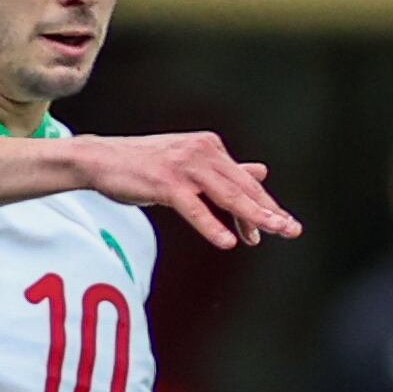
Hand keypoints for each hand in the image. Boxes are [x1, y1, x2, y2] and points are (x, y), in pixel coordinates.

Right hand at [71, 132, 301, 249]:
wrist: (100, 159)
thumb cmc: (145, 166)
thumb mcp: (190, 165)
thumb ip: (227, 172)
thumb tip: (262, 172)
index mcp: (210, 149)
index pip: (244, 183)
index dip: (264, 206)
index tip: (283, 226)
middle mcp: (202, 153)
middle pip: (242, 188)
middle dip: (268, 212)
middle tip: (292, 230)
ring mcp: (184, 167)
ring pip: (225, 196)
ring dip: (250, 217)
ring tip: (270, 234)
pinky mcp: (165, 183)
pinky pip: (194, 208)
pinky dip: (211, 225)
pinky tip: (227, 242)